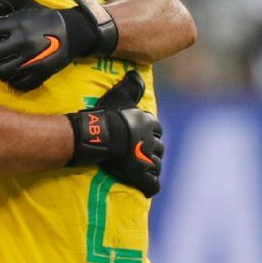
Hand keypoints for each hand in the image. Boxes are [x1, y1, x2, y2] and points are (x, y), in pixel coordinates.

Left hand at [0, 0, 72, 90]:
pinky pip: (17, 84)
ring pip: (0, 72)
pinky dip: (14, 80)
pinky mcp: (40, 74)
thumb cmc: (44, 17)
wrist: (73, 31)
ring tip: (5, 63)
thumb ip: (2, 2)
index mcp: (16, 23)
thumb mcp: (24, 3)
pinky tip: (17, 73)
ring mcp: (31, 60)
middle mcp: (22, 41)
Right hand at [64, 71, 163, 197]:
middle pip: (159, 148)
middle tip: (144, 154)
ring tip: (145, 170)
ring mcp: (147, 160)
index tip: (145, 135)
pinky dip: (150, 186)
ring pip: (156, 166)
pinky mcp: (140, 175)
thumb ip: (131, 85)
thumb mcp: (120, 95)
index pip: (156, 129)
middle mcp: (152, 142)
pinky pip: (151, 183)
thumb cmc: (109, 115)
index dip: (152, 133)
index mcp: (149, 124)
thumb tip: (136, 74)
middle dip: (154, 151)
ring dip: (152, 167)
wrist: (102, 135)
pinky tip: (147, 188)